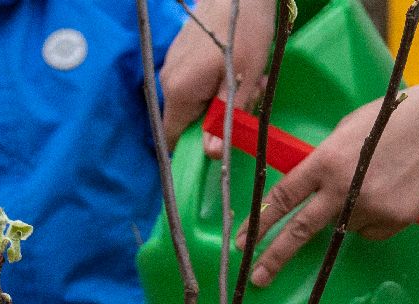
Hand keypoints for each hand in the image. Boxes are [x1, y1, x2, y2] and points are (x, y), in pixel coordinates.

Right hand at [161, 0, 276, 152]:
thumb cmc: (244, 32)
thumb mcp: (243, 80)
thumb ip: (226, 120)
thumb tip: (213, 155)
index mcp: (178, 92)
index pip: (173, 137)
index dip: (195, 147)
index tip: (223, 140)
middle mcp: (167, 81)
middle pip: (189, 120)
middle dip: (220, 119)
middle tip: (251, 99)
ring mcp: (172, 67)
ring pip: (196, 102)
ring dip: (223, 100)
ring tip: (250, 80)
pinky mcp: (180, 56)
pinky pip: (196, 83)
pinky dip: (217, 84)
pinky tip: (239, 69)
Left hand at [242, 91, 418, 286]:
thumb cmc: (393, 118)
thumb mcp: (347, 130)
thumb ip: (324, 161)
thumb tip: (309, 187)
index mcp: (325, 161)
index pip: (282, 196)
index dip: (259, 221)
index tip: (242, 241)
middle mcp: (342, 188)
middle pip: (300, 230)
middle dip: (275, 256)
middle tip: (257, 277)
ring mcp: (368, 208)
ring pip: (344, 226)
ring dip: (349, 213)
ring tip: (376, 182)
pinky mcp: (393, 221)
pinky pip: (372, 230)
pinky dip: (375, 218)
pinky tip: (391, 193)